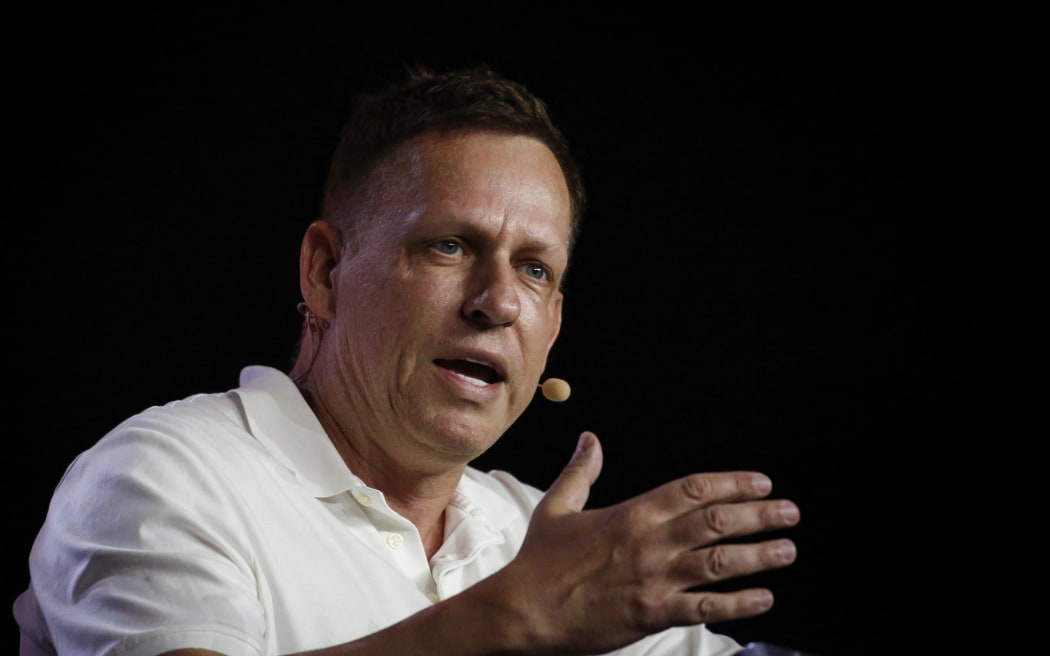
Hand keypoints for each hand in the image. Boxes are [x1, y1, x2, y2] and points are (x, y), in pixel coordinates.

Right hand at [495, 431, 799, 653]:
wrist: (524, 610)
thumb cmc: (539, 561)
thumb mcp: (558, 507)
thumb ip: (581, 472)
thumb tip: (589, 439)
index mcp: (631, 513)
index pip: (693, 489)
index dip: (732, 483)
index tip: (761, 483)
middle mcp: (649, 542)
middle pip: (716, 521)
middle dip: (760, 515)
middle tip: (790, 512)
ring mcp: (653, 579)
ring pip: (719, 562)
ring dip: (759, 555)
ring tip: (787, 550)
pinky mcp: (651, 614)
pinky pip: (704, 608)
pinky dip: (738, 603)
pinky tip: (763, 597)